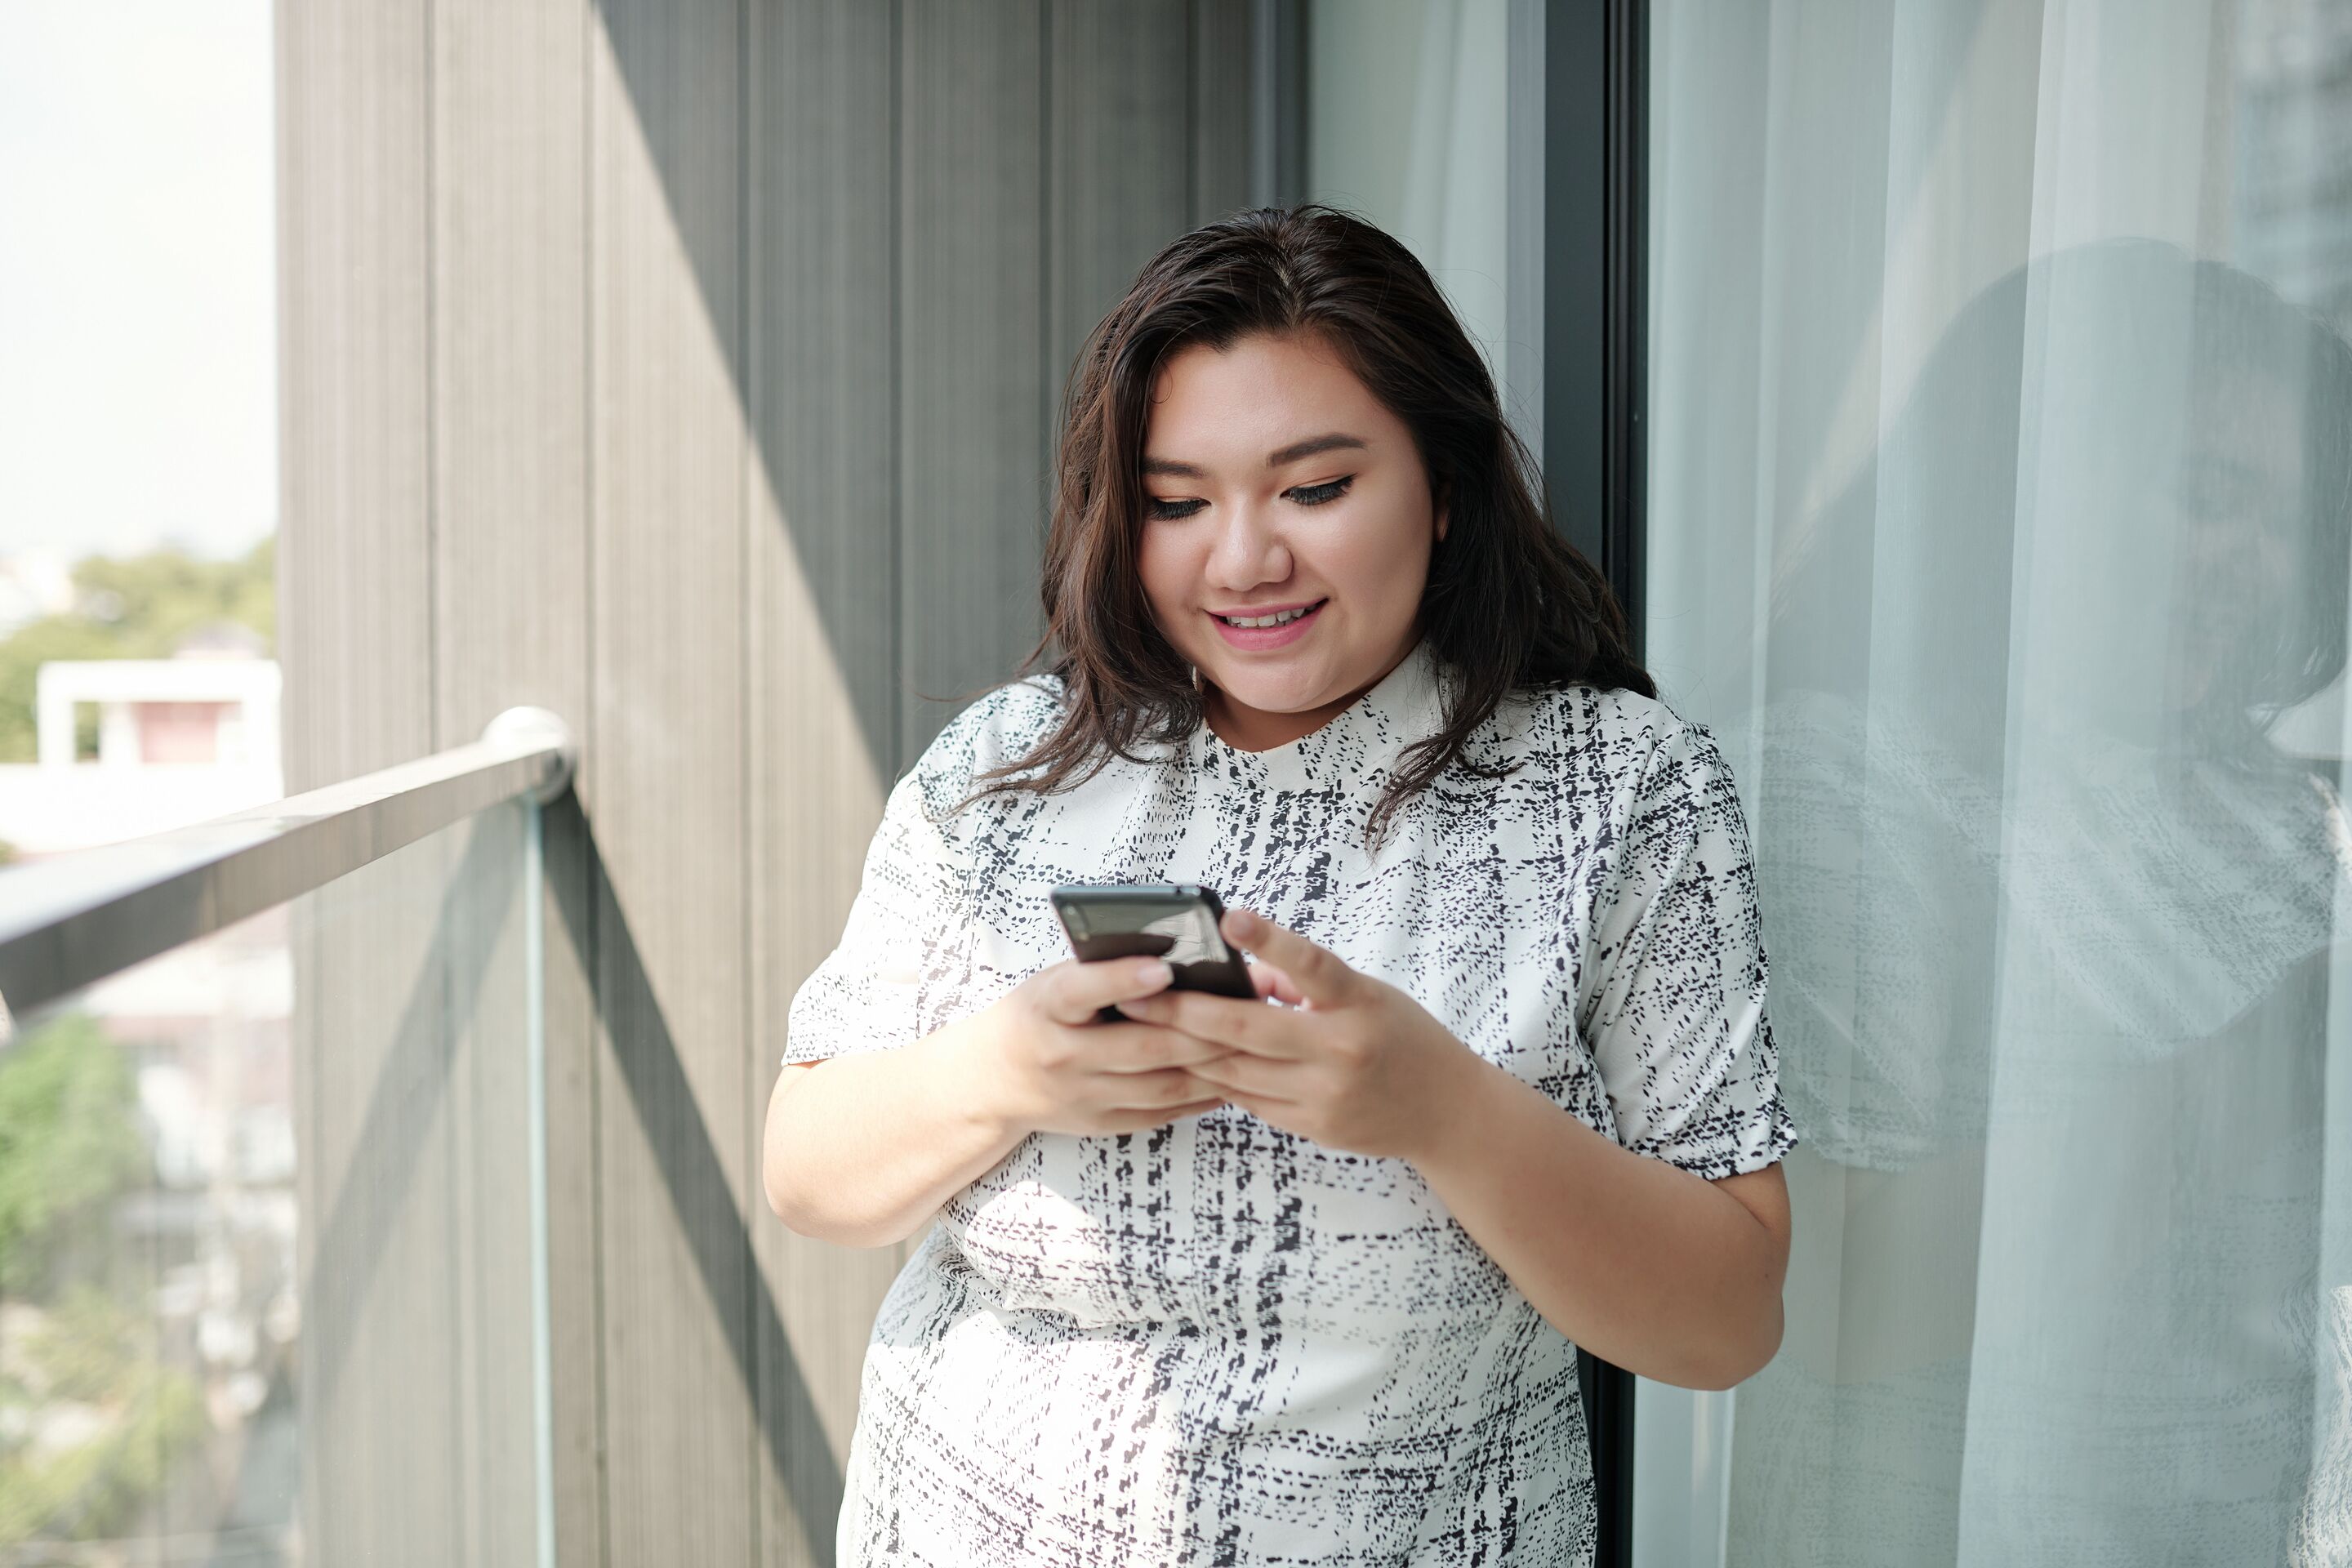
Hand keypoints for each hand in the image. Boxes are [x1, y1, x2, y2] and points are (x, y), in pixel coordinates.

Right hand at [970, 957, 1232, 1137]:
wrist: (994, 1080)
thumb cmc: (1038, 1015)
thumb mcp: (1055, 981)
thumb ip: (1103, 970)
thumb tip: (1174, 952)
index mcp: (1048, 1007)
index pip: (1082, 991)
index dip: (1122, 979)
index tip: (1163, 968)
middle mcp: (1063, 1055)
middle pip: (1141, 1045)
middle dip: (1200, 1030)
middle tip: (1245, 1011)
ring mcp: (1083, 1096)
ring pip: (1160, 1084)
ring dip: (1210, 1067)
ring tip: (1250, 1046)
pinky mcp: (1102, 1123)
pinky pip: (1161, 1111)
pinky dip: (1199, 1096)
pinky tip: (1228, 1078)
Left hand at [1116, 909, 1476, 1158]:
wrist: (1448, 1113)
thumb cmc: (1405, 1038)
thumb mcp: (1369, 996)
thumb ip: (1311, 986)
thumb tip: (1246, 977)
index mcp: (1360, 1005)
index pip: (1312, 966)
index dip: (1270, 942)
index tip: (1230, 918)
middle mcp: (1341, 1052)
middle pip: (1247, 1031)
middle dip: (1182, 1012)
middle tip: (1132, 992)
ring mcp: (1323, 1096)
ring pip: (1235, 1070)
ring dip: (1183, 1048)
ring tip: (1138, 1026)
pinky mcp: (1312, 1126)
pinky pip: (1248, 1099)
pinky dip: (1214, 1077)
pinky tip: (1180, 1061)